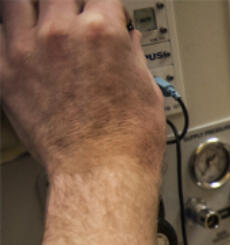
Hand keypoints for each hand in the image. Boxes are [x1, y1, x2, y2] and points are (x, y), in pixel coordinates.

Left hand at [0, 0, 163, 179]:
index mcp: (102, 31)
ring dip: (32, 7)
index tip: (104, 12)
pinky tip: (18, 40)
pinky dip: (8, 32)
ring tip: (39, 18)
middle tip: (72, 16)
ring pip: (16, 1)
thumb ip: (132, 54)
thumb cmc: (128, 140)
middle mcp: (62, 32)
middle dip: (69, 2)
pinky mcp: (5, 72)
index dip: (103, 5)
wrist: (101, 172)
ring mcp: (27, 49)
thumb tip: (127, 41)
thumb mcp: (146, 88)